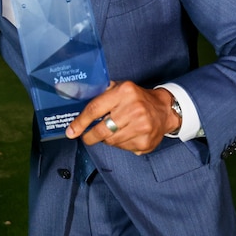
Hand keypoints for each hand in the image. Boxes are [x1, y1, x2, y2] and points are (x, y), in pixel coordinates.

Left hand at [64, 81, 178, 155]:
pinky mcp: (145, 142)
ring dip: (106, 139)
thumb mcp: (121, 88)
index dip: (80, 122)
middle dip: (90, 136)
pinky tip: (125, 135)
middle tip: (86, 137)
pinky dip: (120, 144)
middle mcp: (134, 109)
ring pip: (111, 141)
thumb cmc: (137, 98)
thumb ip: (102, 95)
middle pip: (102, 130)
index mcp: (124, 92)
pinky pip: (123, 148)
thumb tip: (78, 108)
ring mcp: (141, 127)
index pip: (95, 109)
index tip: (71, 131)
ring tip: (113, 130)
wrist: (164, 110)